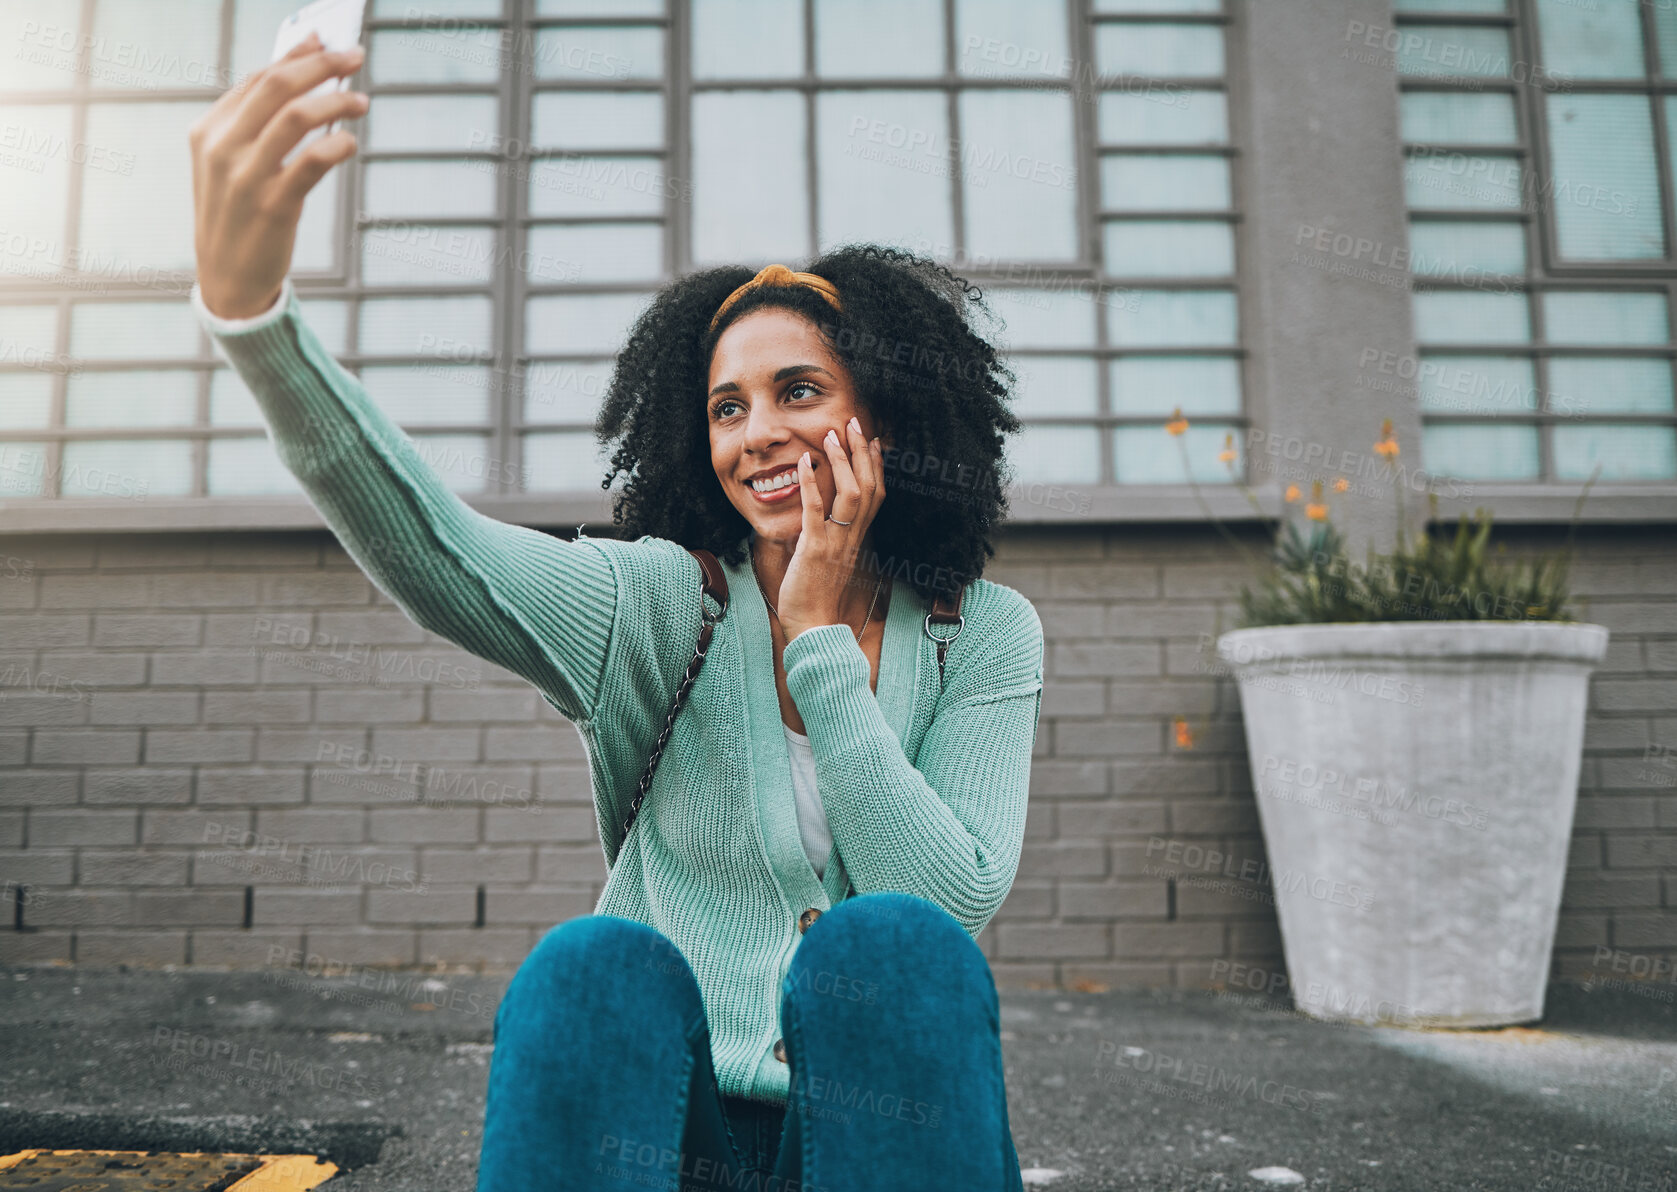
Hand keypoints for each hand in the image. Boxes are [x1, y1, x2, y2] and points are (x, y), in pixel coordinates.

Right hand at [189, 31, 368, 318]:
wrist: (227, 278)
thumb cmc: (240, 215)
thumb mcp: (235, 164)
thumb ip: (261, 122)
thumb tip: (300, 71)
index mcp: (209, 131)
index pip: (258, 79)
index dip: (297, 55)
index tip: (328, 41)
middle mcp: (222, 148)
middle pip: (277, 86)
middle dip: (321, 64)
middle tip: (356, 56)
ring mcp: (245, 176)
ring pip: (296, 117)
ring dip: (336, 101)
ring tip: (362, 101)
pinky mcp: (273, 206)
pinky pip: (311, 162)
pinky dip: (337, 145)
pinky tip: (350, 142)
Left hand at [776, 416, 886, 641]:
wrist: (812, 626)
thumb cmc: (814, 595)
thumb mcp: (825, 558)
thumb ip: (824, 535)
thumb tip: (814, 517)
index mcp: (857, 538)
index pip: (875, 495)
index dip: (876, 465)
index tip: (873, 439)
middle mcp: (852, 537)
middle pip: (869, 487)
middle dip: (863, 452)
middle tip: (855, 422)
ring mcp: (836, 542)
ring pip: (851, 495)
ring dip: (843, 461)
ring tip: (832, 434)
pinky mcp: (814, 550)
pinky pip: (816, 512)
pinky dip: (812, 484)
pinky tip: (806, 462)